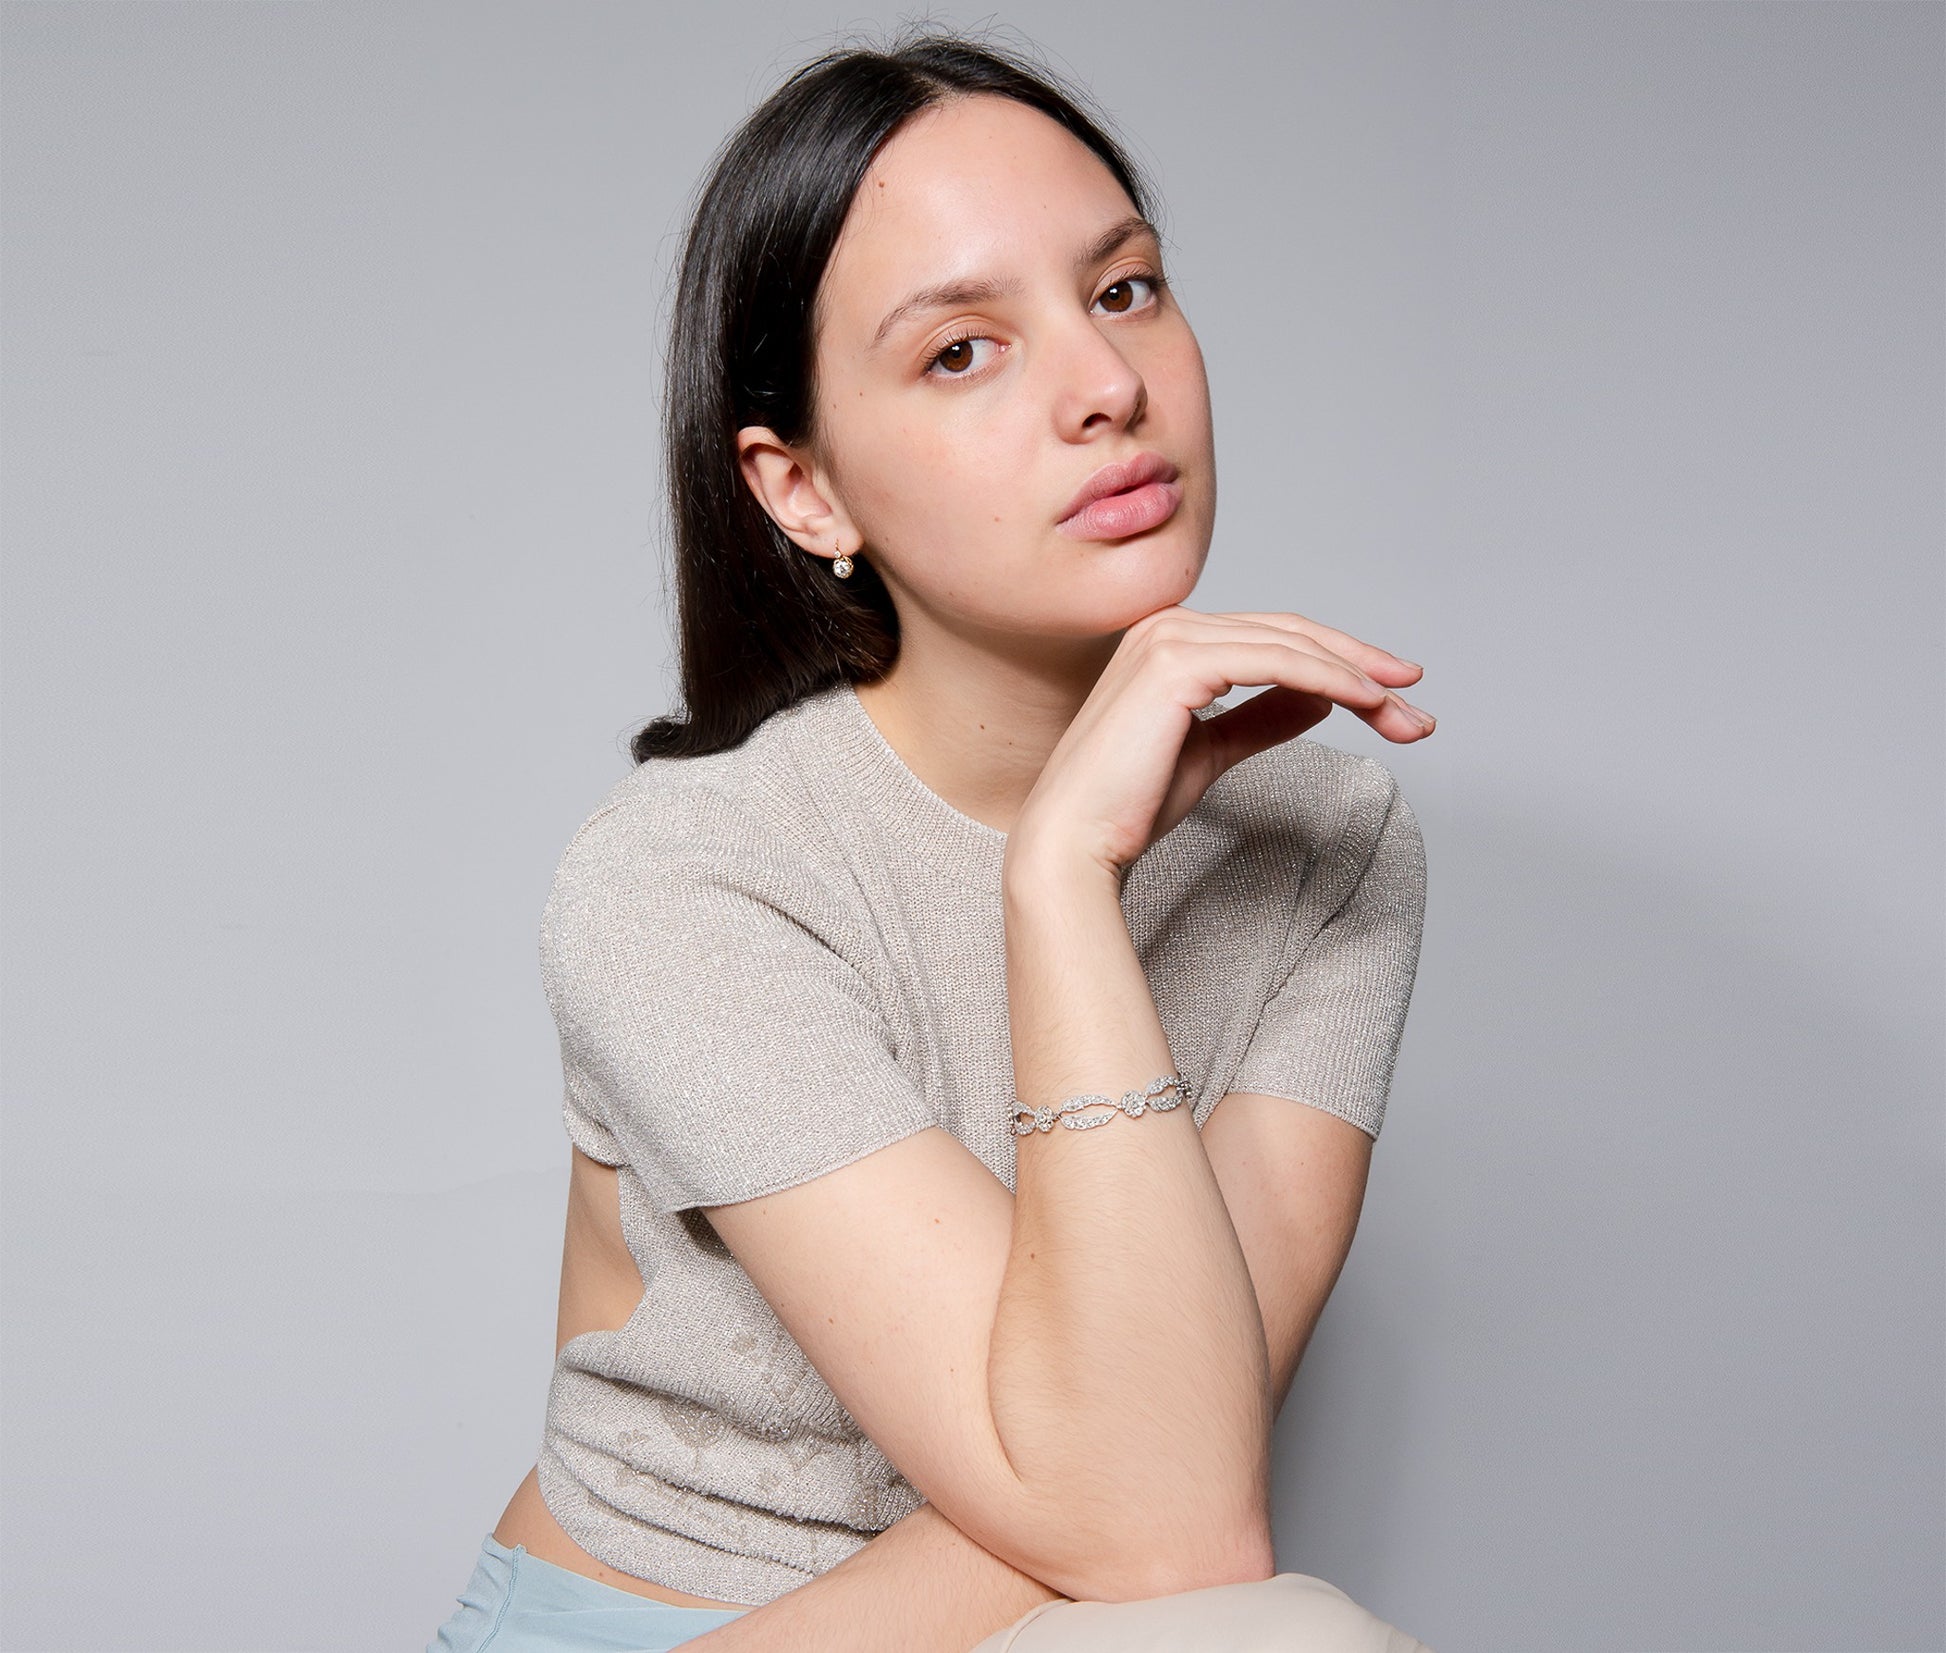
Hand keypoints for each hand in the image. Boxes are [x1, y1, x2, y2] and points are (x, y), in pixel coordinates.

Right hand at [1006, 607, 1432, 879]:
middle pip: (1292, 634)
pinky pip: (1276, 662)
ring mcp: (1171, 638)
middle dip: (1363, 670)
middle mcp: (1169, 626)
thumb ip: (1261, 718)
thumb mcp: (1212, 753)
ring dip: (1358, 678)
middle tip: (1416, 711)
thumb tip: (1320, 697)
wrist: (1075, 842)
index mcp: (1171, 641)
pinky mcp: (1177, 663)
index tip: (1394, 700)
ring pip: (1291, 645)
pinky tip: (1366, 703)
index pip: (1275, 639)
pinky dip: (1330, 679)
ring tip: (1404, 717)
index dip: (1341, 664)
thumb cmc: (1128, 806)